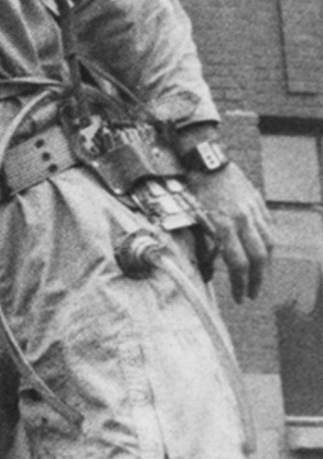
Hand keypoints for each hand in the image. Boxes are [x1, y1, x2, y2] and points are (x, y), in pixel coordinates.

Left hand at [184, 165, 274, 301]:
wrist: (204, 161)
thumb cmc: (191, 191)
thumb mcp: (190, 220)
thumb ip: (201, 245)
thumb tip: (205, 272)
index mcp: (222, 225)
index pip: (237, 262)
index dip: (239, 283)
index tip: (238, 296)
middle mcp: (242, 219)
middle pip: (258, 257)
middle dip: (256, 280)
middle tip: (251, 293)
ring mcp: (253, 210)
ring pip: (269, 243)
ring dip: (265, 264)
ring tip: (258, 276)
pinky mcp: (258, 203)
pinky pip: (269, 228)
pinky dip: (267, 243)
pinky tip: (262, 252)